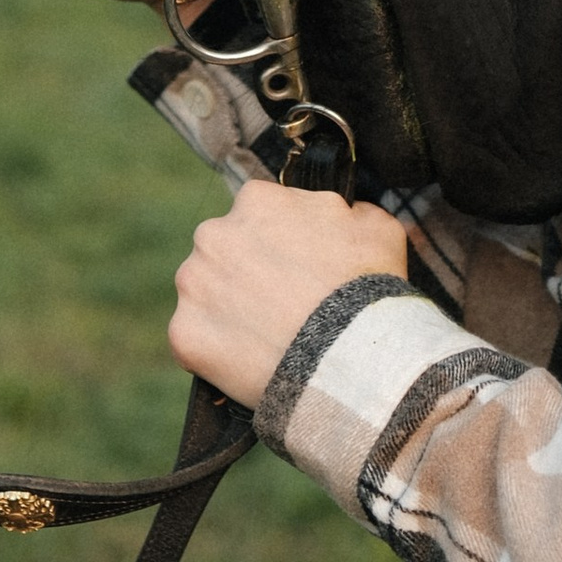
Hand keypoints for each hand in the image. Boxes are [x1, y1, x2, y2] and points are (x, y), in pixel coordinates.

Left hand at [168, 180, 408, 409]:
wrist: (346, 358)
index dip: (281, 243)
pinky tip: (251, 361)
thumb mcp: (377, 229)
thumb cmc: (365, 289)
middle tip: (282, 304)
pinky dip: (218, 351)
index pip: (260, 215)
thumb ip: (351, 211)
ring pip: (206, 294)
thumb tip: (346, 212)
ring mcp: (193, 285)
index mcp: (256, 200)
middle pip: (225, 252)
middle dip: (247, 273)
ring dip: (228, 310)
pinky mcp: (184, 334)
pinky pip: (197, 340)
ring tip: (268, 336)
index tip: (298, 268)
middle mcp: (213, 235)